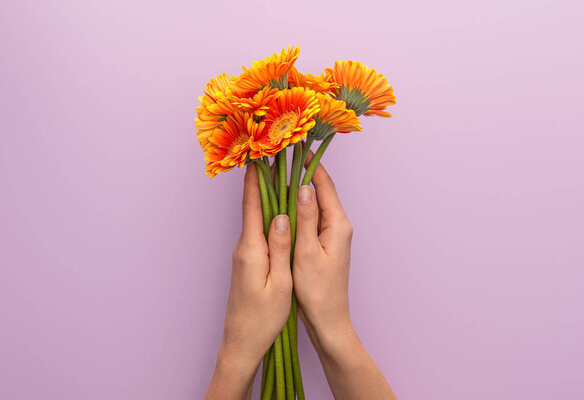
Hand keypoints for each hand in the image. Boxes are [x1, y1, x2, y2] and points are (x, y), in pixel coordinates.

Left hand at [205, 164, 292, 399]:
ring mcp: (243, 255)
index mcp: (251, 250)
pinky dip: (266, 218)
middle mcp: (243, 247)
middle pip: (253, 208)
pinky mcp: (246, 263)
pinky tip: (278, 214)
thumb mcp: (280, 284)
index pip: (252, 206)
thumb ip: (280, 248)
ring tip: (280, 179)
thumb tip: (282, 216)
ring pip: (255, 220)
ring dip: (266, 199)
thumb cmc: (263, 318)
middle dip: (262, 183)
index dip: (256, 180)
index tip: (259, 157)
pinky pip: (257, 233)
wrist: (241, 342)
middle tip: (274, 160)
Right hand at [292, 154, 396, 399]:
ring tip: (277, 175)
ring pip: (313, 204)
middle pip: (319, 191)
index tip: (293, 148)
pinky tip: (282, 205)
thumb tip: (303, 187)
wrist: (328, 320)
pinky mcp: (324, 243)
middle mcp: (339, 225)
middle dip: (300, 174)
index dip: (309, 165)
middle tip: (280, 158)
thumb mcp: (307, 252)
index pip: (324, 185)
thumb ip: (306, 218)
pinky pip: (310, 218)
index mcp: (338, 224)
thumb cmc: (317, 291)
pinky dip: (297, 209)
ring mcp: (332, 234)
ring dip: (297, 191)